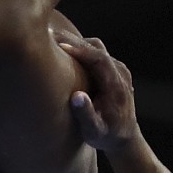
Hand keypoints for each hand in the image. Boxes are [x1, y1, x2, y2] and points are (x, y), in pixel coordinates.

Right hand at [59, 37, 139, 156]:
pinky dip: (78, 48)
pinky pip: (94, 52)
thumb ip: (87, 115)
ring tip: (52, 39)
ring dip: (75, 42)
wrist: (124, 136)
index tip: (60, 46)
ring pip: (95, 47)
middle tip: (48, 35)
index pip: (99, 59)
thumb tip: (76, 97)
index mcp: (117, 86)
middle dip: (72, 40)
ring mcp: (117, 69)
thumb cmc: (106, 136)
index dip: (80, 51)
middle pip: (96, 48)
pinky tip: (61, 48)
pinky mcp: (111, 69)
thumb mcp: (95, 132)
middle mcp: (120, 73)